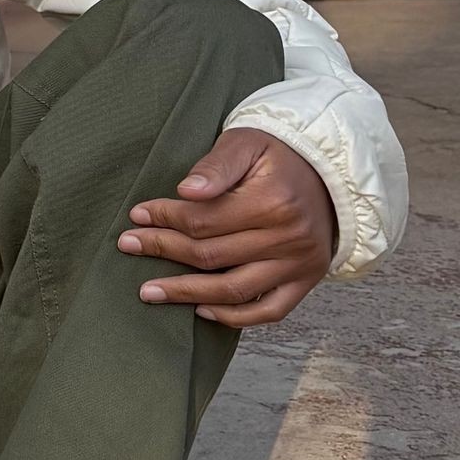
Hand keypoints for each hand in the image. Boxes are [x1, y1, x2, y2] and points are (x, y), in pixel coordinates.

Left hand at [120, 128, 334, 328]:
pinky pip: (268, 311)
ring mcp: (299, 264)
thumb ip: (215, 165)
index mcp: (273, 202)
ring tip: (148, 292)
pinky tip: (200, 311)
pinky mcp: (305, 281)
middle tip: (128, 246)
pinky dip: (234, 317)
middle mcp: (289, 238)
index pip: (203, 220)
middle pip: (211, 255)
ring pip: (233, 290)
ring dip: (186, 294)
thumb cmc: (279, 156)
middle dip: (163, 251)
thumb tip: (186, 191)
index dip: (164, 218)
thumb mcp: (247, 143)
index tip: (137, 216)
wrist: (330, 174)